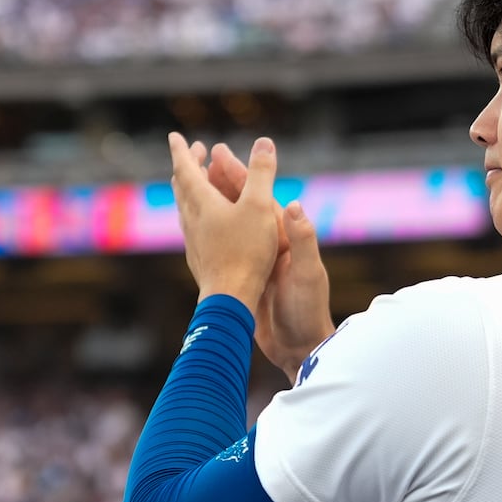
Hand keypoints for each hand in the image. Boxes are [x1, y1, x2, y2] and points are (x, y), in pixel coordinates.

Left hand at [169, 133, 281, 311]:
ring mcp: (192, 239)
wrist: (230, 296)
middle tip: (194, 154)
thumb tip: (265, 143)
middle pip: (182, 186)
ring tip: (197, 184)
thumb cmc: (246, 251)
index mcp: (202, 202)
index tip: (174, 136)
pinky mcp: (198, 257)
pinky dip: (196, 212)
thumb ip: (262, 173)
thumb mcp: (260, 206)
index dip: (181, 150)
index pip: (185, 168)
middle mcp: (191, 219)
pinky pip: (191, 226)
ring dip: (189, 189)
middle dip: (187, 166)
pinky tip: (203, 223)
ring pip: (184, 207)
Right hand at [199, 142, 334, 382]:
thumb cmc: (307, 312)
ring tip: (193, 186)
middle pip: (245, 205)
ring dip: (215, 204)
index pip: (261, 198)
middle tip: (202, 158)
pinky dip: (212, 234)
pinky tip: (196, 229)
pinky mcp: (248, 279)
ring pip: (232, 225)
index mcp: (287, 238)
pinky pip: (226, 249)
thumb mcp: (308, 274)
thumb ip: (302, 241)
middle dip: (223, 181)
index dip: (241, 174)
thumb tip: (295, 204)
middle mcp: (272, 245)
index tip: (219, 154)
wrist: (301, 348)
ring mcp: (258, 262)